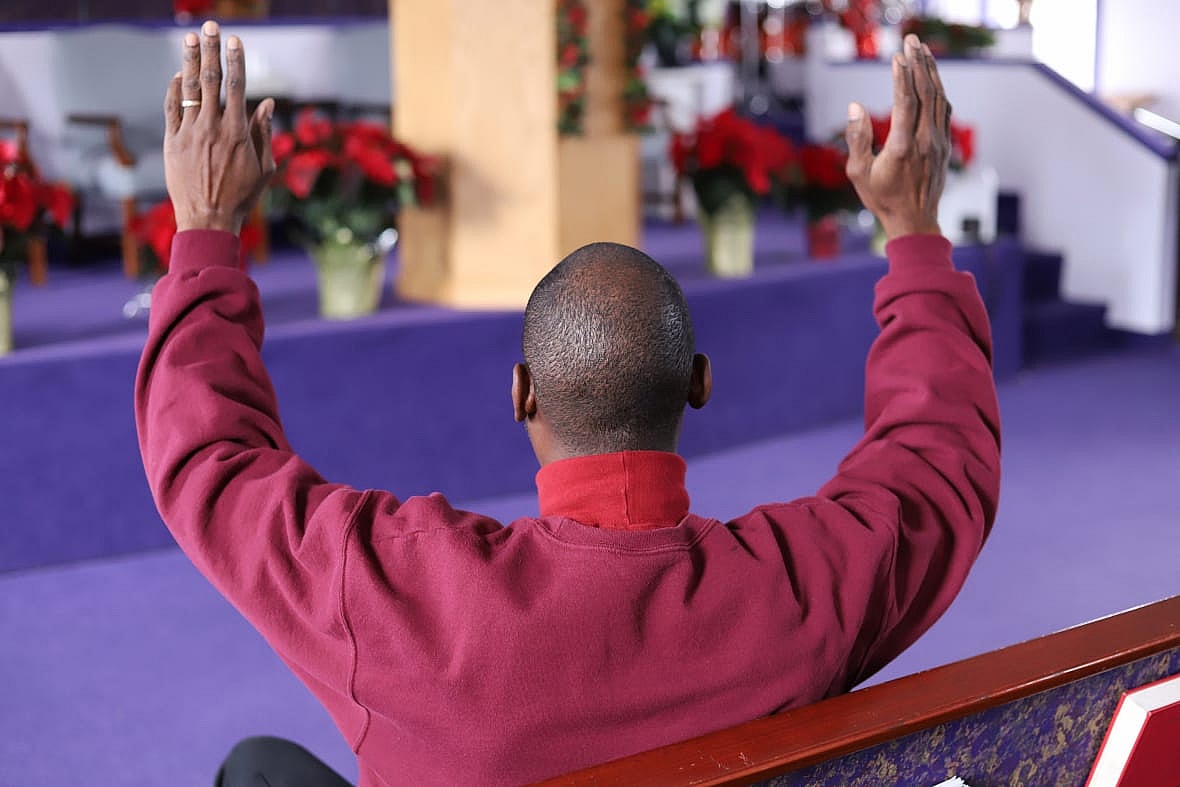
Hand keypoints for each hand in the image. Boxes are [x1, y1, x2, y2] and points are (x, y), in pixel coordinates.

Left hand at [164, 21, 275, 233]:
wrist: (208, 219)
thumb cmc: (242, 197)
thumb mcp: (264, 168)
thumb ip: (263, 133)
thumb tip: (267, 104)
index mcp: (237, 132)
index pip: (236, 87)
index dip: (236, 61)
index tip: (235, 41)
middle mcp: (212, 127)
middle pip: (211, 80)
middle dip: (211, 50)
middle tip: (210, 27)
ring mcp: (190, 133)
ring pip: (189, 89)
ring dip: (190, 61)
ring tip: (190, 39)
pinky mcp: (172, 142)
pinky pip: (172, 108)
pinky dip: (175, 88)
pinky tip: (179, 74)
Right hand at [845, 34, 949, 239]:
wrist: (914, 220)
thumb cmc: (882, 199)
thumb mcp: (858, 173)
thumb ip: (856, 138)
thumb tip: (854, 107)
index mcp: (902, 147)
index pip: (905, 102)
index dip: (902, 76)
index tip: (897, 56)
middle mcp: (924, 141)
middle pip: (925, 92)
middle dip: (918, 63)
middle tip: (911, 40)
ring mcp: (938, 142)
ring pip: (939, 98)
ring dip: (931, 72)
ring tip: (923, 50)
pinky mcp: (944, 145)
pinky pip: (945, 111)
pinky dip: (939, 89)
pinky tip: (933, 78)